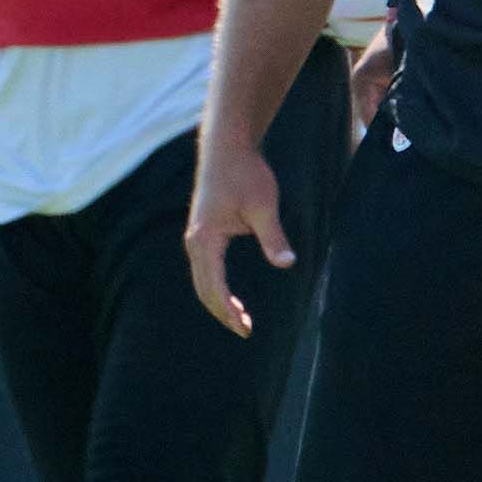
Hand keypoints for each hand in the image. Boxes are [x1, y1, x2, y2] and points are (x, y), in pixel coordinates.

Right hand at [183, 141, 290, 339]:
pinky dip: (215, 286)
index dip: (228, 311)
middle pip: (203, 288)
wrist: (227, 149)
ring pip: (202, 279)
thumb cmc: (246, 174)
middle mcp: (195, 241)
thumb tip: (287, 263)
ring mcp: (196, 237)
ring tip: (240, 319)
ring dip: (218, 301)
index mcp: (205, 239)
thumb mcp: (264, 206)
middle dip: (222, 312)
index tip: (245, 330)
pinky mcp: (203, 233)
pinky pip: (205, 268)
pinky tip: (230, 296)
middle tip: (245, 332)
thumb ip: (273, 236)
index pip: (214, 286)